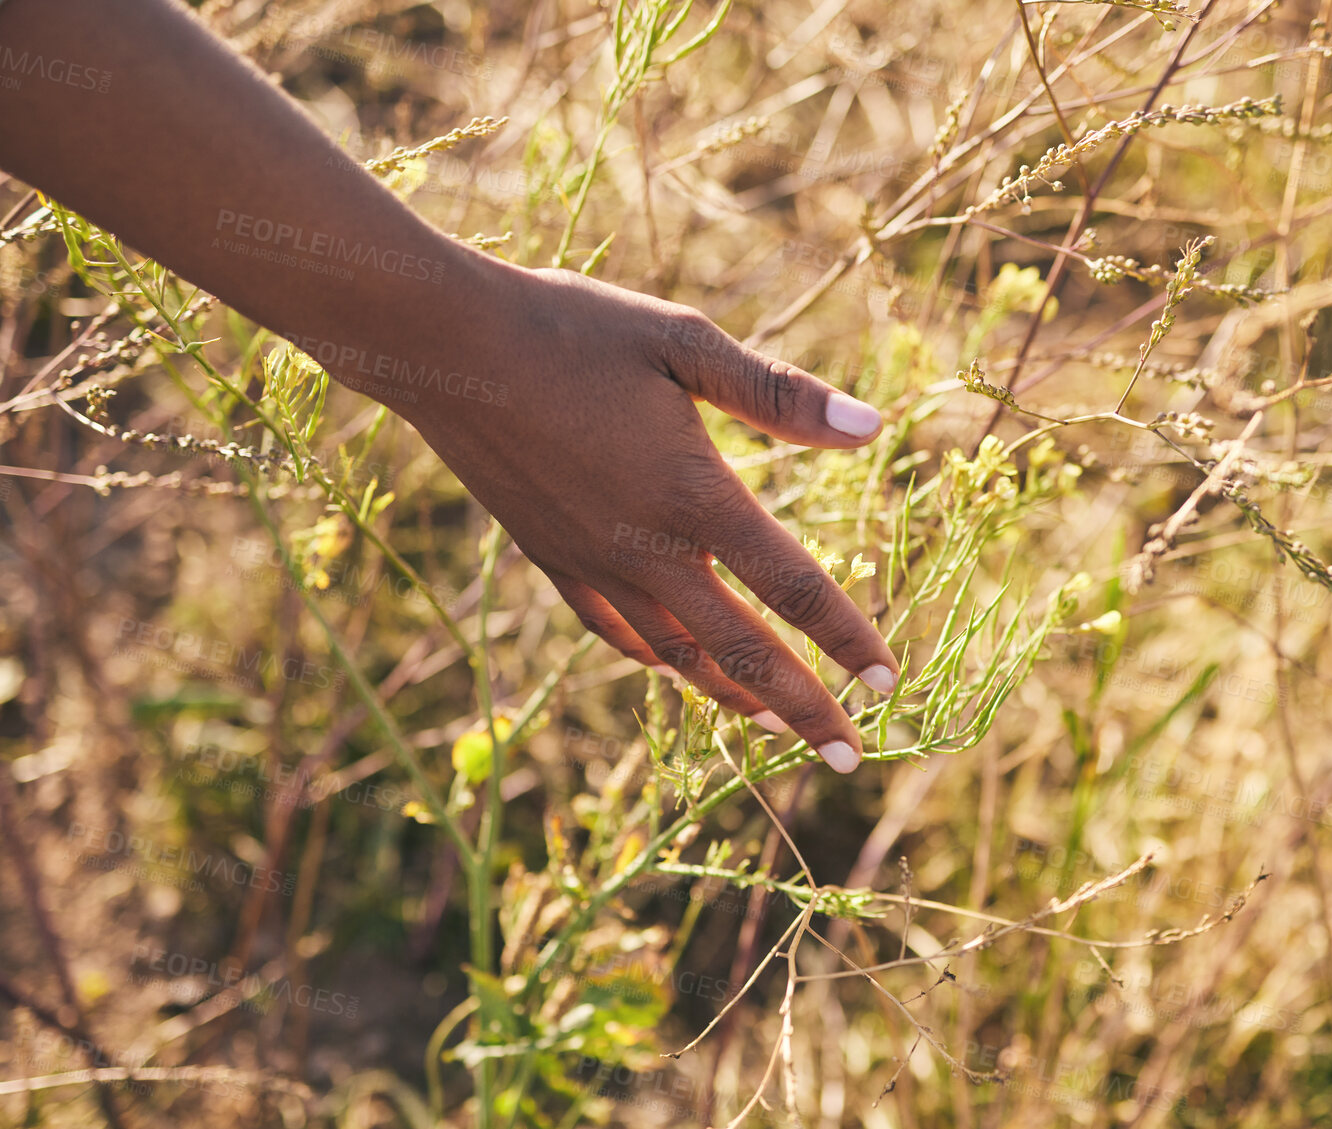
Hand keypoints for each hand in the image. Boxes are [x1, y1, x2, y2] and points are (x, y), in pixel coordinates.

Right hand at [397, 263, 897, 771]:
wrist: (445, 346)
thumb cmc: (571, 328)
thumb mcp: (684, 341)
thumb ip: (779, 393)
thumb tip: (872, 427)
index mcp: (694, 495)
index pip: (793, 587)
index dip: (847, 639)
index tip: (887, 685)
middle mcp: (646, 549)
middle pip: (741, 650)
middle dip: (802, 707)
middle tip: (848, 756)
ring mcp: (594, 564)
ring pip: (678, 656)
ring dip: (736, 696)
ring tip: (778, 728)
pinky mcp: (551, 559)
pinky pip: (615, 633)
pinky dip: (658, 662)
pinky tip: (678, 671)